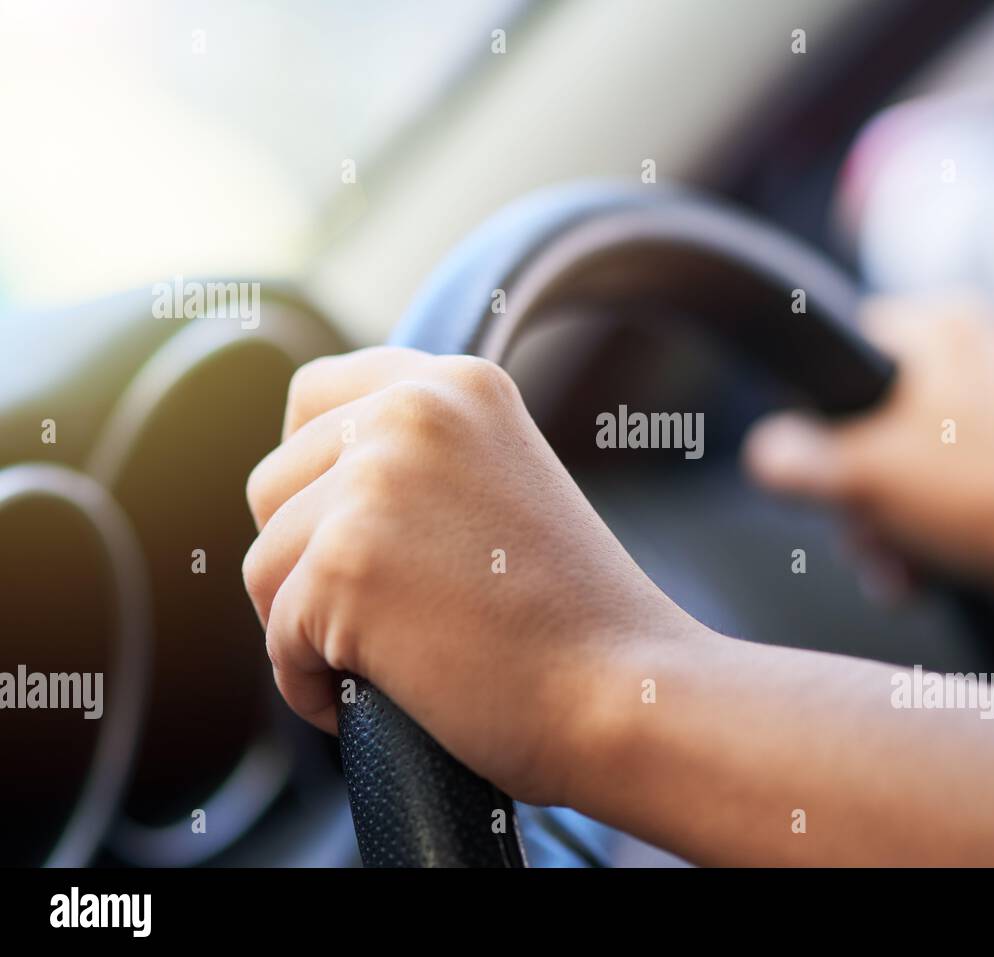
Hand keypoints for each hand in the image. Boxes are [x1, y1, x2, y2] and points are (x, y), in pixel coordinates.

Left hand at [241, 347, 697, 804]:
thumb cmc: (574, 619)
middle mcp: (411, 411)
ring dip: (306, 626)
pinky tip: (374, 700)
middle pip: (273, 485)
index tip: (346, 531)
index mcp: (457, 385)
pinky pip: (277, 638)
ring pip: (265, 565)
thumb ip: (424, 461)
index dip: (311, 473)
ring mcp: (375, 483)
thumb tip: (310, 486)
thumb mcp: (505, 486)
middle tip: (379, 615)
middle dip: (304, 559)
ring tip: (388, 661)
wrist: (626, 693)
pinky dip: (311, 684)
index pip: (315, 396)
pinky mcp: (345, 564)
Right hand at [742, 294, 993, 598]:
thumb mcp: (864, 478)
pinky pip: (939, 484)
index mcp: (946, 323)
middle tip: (865, 537)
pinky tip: (920, 574)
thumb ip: (796, 461)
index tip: (829, 475)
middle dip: (857, 496)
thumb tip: (763, 454)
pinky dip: (922, 529)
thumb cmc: (984, 505)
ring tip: (897, 566)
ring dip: (884, 525)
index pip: (840, 357)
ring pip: (898, 462)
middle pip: (865, 422)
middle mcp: (976, 349)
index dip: (820, 424)